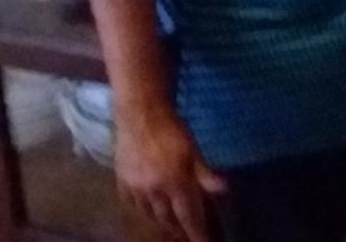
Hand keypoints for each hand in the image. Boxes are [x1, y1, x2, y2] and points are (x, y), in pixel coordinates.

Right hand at [115, 106, 225, 241]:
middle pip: (168, 219)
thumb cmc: (172, 130)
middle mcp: (153, 192)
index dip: (196, 233)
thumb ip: (205, 173)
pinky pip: (134, 206)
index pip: (188, 216)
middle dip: (179, 230)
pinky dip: (145, 211)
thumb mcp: (193, 150)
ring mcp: (135, 189)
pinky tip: (150, 209)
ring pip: (150, 215)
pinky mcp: (122, 184)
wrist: (139, 115)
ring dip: (163, 222)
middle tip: (187, 235)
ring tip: (172, 226)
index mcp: (174, 183)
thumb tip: (223, 190)